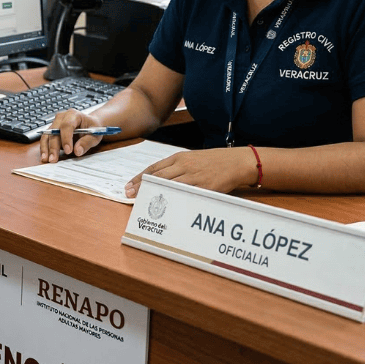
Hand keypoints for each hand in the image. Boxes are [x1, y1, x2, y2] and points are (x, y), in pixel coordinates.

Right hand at [39, 109, 103, 162]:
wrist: (89, 124)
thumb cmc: (92, 128)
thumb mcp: (95, 135)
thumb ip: (87, 142)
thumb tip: (77, 151)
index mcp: (74, 114)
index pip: (67, 125)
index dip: (66, 138)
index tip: (68, 151)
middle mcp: (62, 117)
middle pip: (54, 131)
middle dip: (53, 146)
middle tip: (54, 159)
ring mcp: (55, 123)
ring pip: (47, 135)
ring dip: (46, 148)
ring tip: (46, 159)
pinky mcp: (51, 130)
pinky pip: (45, 139)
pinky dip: (44, 148)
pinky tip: (45, 157)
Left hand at [126, 148, 257, 197]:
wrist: (236, 162)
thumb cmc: (214, 160)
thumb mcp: (192, 159)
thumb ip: (177, 167)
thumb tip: (159, 178)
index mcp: (179, 157)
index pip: (154, 168)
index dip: (140, 177)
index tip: (129, 185)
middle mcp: (184, 166)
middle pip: (157, 177)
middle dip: (141, 186)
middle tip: (129, 194)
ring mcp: (193, 177)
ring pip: (167, 185)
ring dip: (153, 194)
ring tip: (141, 201)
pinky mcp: (203, 187)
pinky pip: (184, 194)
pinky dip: (172, 200)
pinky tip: (164, 206)